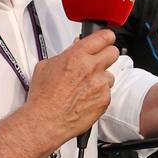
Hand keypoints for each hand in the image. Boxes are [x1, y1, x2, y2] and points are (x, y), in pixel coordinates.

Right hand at [25, 29, 117, 146]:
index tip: (106, 40)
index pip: (104, 36)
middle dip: (106, 55)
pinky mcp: (105, 99)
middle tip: (98, 61)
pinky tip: (86, 98)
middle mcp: (92, 68)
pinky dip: (99, 94)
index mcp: (77, 55)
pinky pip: (108, 92)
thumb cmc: (43, 96)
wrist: (46, 120)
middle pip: (114, 52)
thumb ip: (66, 54)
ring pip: (111, 75)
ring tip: (86, 86)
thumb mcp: (46, 66)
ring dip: (102, 78)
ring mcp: (100, 84)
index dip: (106, 37)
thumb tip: (74, 49)